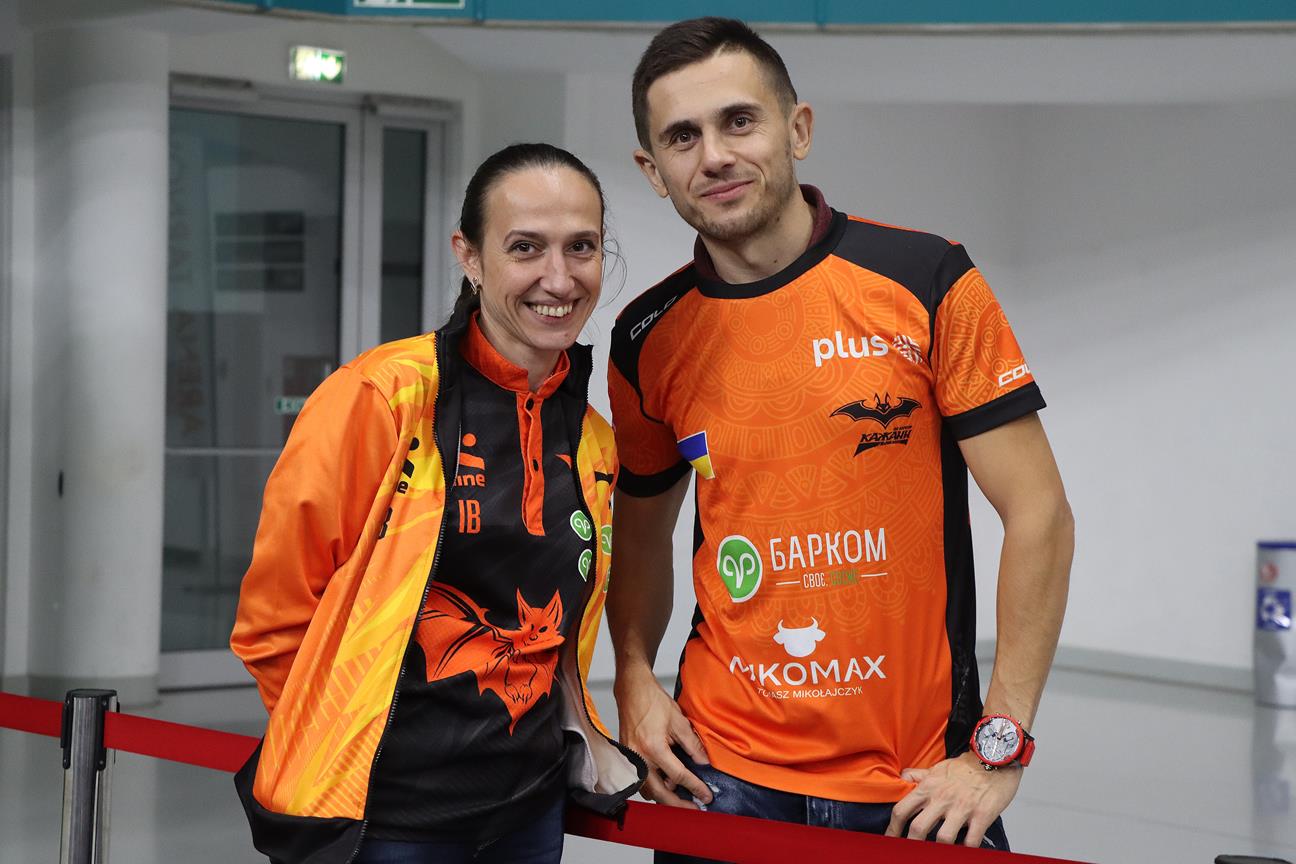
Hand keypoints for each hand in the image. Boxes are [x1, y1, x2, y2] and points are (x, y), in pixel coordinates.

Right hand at [614, 669, 712, 807]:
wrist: (632, 690)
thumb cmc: (652, 701)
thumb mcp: (679, 721)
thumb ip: (692, 744)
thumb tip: (703, 762)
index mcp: (654, 748)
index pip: (679, 776)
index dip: (695, 787)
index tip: (705, 795)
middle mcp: (639, 758)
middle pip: (660, 793)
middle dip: (678, 804)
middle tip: (694, 808)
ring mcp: (631, 760)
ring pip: (647, 790)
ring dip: (664, 796)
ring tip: (681, 794)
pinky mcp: (627, 758)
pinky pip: (640, 780)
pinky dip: (653, 786)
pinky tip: (665, 781)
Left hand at [885, 752, 1021, 845]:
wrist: (994, 759)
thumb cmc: (965, 767)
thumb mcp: (937, 768)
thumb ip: (918, 776)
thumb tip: (901, 779)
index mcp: (928, 787)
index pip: (902, 810)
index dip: (892, 828)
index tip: (890, 838)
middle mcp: (941, 798)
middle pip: (918, 828)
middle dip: (911, 844)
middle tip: (910, 853)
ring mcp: (962, 808)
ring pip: (943, 838)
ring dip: (939, 849)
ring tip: (938, 852)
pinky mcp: (982, 815)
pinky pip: (971, 840)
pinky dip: (966, 849)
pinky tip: (962, 849)